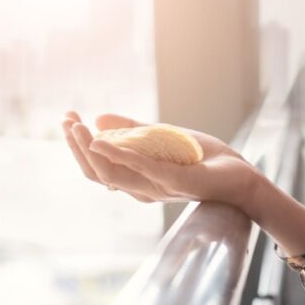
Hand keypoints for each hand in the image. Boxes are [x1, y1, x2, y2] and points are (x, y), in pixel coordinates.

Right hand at [61, 111, 259, 209]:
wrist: (239, 174)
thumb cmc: (203, 159)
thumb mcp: (162, 137)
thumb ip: (133, 129)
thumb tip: (99, 117)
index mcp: (137, 179)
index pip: (97, 166)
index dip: (78, 145)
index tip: (67, 118)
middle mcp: (141, 188)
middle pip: (96, 172)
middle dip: (75, 146)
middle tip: (65, 120)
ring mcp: (156, 187)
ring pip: (110, 173)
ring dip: (88, 148)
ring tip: (76, 126)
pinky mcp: (174, 181)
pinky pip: (140, 168)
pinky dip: (118, 153)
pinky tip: (101, 140)